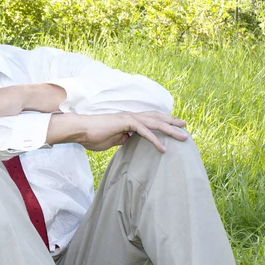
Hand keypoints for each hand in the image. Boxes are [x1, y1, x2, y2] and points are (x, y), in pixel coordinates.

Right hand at [49, 111, 187, 152]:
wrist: (80, 130)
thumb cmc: (92, 136)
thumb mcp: (111, 140)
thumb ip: (122, 139)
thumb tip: (129, 140)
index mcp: (127, 120)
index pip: (149, 120)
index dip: (162, 122)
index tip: (174, 127)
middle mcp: (130, 116)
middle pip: (156, 118)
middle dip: (172, 122)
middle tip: (185, 127)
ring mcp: (128, 118)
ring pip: (154, 123)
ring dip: (170, 129)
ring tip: (183, 137)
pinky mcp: (125, 123)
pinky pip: (144, 132)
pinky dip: (155, 140)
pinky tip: (163, 148)